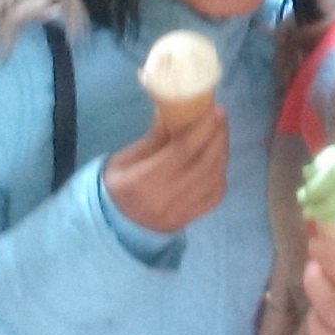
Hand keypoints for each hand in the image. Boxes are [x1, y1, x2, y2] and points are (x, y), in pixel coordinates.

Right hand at [102, 107, 228, 232]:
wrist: (113, 226)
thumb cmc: (116, 185)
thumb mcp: (127, 158)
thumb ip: (155, 137)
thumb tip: (175, 108)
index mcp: (143, 181)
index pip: (182, 151)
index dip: (202, 128)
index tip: (212, 109)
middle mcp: (165, 198)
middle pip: (204, 164)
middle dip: (218, 136)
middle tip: (220, 115)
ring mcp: (180, 212)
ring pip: (213, 179)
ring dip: (222, 153)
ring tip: (219, 133)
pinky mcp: (189, 220)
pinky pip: (215, 196)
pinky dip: (220, 175)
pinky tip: (216, 162)